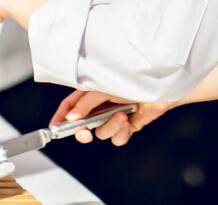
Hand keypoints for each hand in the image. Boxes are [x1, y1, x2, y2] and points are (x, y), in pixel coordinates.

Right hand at [50, 88, 169, 146]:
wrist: (163, 87)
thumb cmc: (135, 77)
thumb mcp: (104, 87)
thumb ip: (86, 103)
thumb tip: (72, 117)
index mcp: (93, 92)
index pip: (71, 105)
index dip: (61, 116)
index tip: (54, 128)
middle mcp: (102, 105)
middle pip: (82, 124)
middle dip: (82, 131)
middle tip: (84, 132)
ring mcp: (114, 116)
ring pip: (101, 133)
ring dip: (109, 127)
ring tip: (121, 115)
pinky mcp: (128, 126)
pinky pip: (117, 138)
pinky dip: (122, 132)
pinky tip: (129, 121)